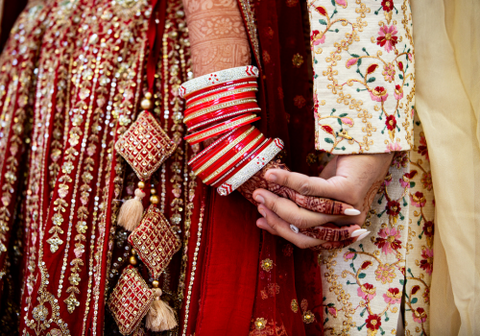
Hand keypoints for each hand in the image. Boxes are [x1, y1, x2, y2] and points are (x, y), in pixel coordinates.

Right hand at [252, 153, 393, 249]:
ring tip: (261, 189)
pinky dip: (287, 182)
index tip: (260, 219)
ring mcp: (347, 210)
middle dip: (275, 216)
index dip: (279, 230)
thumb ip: (302, 206)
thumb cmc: (344, 173)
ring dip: (278, 201)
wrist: (372, 149)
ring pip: (304, 212)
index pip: (304, 240)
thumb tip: (270, 211)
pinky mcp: (347, 192)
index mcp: (338, 231)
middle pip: (302, 229)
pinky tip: (273, 176)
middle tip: (257, 202)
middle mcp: (345, 226)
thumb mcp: (320, 195)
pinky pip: (310, 190)